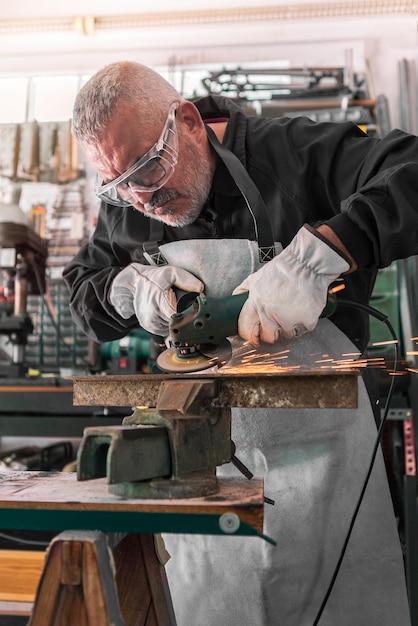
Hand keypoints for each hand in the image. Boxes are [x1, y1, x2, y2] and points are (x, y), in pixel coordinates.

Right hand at [110, 263, 203, 335]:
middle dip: (184, 316)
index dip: (190, 315)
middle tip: (185, 306)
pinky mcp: (149, 327)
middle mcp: (153, 315)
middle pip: (178, 323)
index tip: (196, 311)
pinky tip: (167, 312)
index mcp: (160, 301)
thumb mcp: (171, 272)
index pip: (180, 317)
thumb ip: (186, 280)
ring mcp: (150, 323)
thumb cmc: (154, 278)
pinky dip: (169, 323)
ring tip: (173, 307)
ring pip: (172, 328)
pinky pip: (165, 329)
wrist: (134, 284)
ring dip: (176, 321)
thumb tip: (200, 290)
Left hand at [232, 225, 349, 345]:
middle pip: (268, 338)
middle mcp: (271, 314)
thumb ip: (243, 290)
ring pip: (287, 335)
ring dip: (289, 327)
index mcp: (256, 304)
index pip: (247, 330)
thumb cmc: (282, 269)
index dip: (252, 335)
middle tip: (278, 322)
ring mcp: (290, 319)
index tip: (256, 336)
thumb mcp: (255, 277)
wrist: (306, 264)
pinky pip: (303, 330)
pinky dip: (303, 323)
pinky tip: (302, 310)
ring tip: (292, 311)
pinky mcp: (306, 320)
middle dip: (272, 332)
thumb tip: (235, 298)